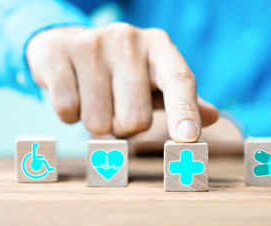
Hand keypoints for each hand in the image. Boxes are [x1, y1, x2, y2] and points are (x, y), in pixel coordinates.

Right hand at [26, 23, 218, 141]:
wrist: (70, 46)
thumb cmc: (123, 73)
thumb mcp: (156, 82)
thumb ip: (184, 101)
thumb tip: (213, 117)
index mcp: (159, 47)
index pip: (179, 81)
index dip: (185, 112)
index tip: (188, 141)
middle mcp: (129, 40)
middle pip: (136, 119)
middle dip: (125, 127)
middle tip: (117, 108)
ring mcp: (91, 43)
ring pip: (99, 122)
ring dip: (97, 123)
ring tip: (94, 98)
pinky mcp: (57, 53)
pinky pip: (67, 110)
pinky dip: (70, 115)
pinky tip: (73, 93)